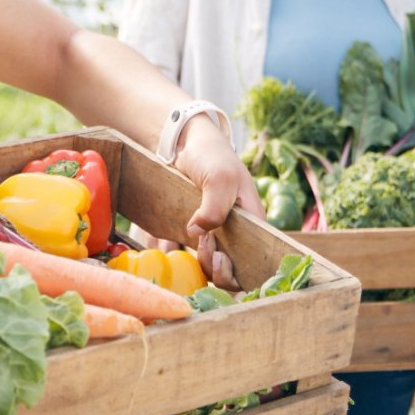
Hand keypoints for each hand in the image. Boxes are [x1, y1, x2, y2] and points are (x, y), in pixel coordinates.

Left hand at [171, 118, 260, 288]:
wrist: (185, 142)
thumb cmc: (212, 156)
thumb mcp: (219, 177)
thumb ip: (214, 207)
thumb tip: (196, 233)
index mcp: (252, 226)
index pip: (253, 263)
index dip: (236, 271)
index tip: (217, 255)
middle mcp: (234, 235)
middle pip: (228, 272)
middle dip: (211, 267)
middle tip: (201, 244)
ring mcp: (211, 235)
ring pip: (202, 267)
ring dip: (187, 262)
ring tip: (176, 242)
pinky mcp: (188, 233)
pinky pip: (178, 253)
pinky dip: (168, 251)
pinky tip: (160, 241)